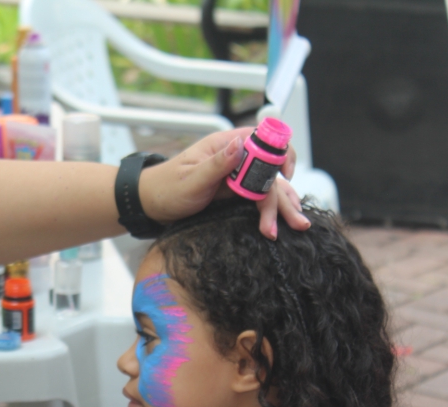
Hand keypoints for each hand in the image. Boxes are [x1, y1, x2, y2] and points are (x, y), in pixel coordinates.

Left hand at [138, 127, 310, 240]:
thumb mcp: (190, 179)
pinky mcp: (235, 193)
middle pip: (269, 170)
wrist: (152, 205)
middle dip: (284, 193)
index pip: (262, 140)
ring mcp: (236, 176)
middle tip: (294, 219)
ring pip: (268, 187)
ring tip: (295, 226)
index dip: (278, 154)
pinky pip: (259, 198)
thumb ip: (217, 164)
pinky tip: (281, 221)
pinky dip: (271, 210)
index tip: (285, 174)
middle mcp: (235, 158)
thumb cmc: (166, 188)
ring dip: (282, 206)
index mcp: (224, 145)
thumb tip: (239, 145)